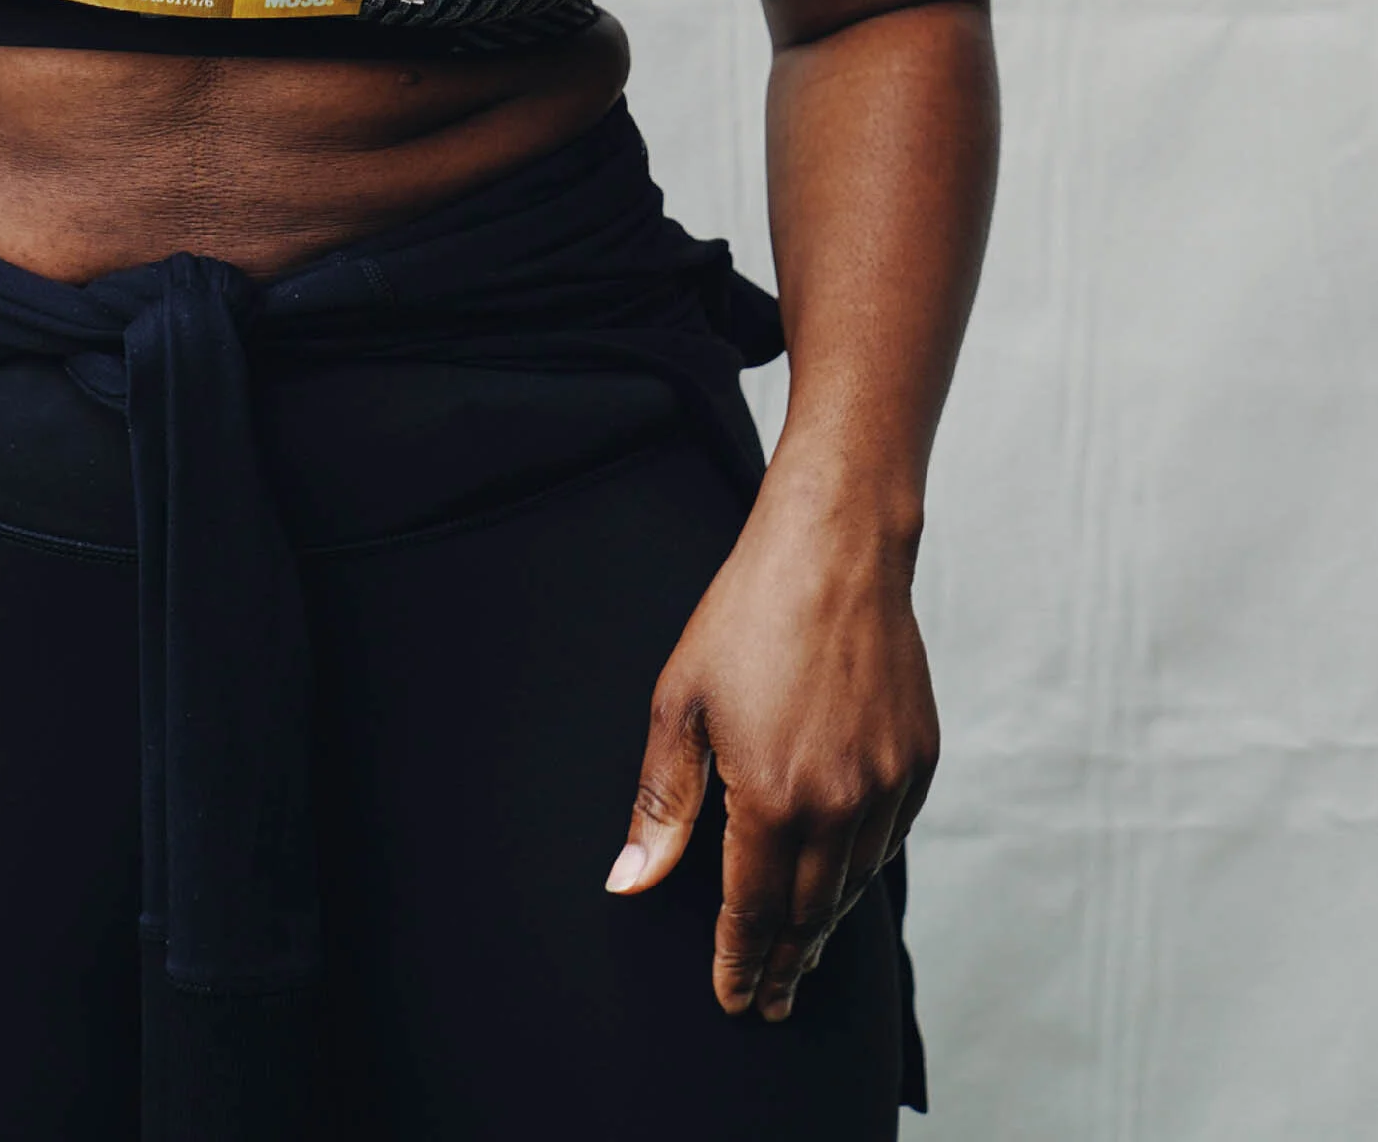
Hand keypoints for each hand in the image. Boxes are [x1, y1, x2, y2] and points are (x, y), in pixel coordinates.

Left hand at [605, 469, 937, 1021]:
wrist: (836, 548)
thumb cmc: (747, 614)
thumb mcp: (680, 703)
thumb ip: (660, 803)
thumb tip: (630, 882)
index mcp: (775, 797)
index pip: (755, 911)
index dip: (742, 962)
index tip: (735, 999)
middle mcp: (841, 804)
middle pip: (809, 912)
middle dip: (785, 961)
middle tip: (771, 1000)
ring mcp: (888, 784)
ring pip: (853, 884)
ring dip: (823, 924)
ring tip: (801, 952)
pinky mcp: (918, 759)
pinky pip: (889, 840)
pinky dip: (861, 871)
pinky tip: (842, 879)